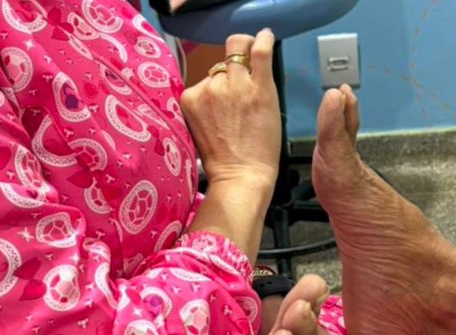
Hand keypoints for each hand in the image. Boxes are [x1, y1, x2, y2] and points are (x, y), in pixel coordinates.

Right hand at [181, 29, 280, 188]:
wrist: (240, 177)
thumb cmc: (223, 162)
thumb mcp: (198, 130)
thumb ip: (203, 106)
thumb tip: (214, 89)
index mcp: (189, 99)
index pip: (205, 79)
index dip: (219, 87)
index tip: (228, 100)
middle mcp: (209, 88)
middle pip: (221, 67)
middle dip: (232, 78)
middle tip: (243, 97)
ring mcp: (234, 86)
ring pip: (237, 55)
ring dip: (246, 62)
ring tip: (255, 77)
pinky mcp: (258, 87)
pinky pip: (260, 51)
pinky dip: (263, 40)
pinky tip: (265, 37)